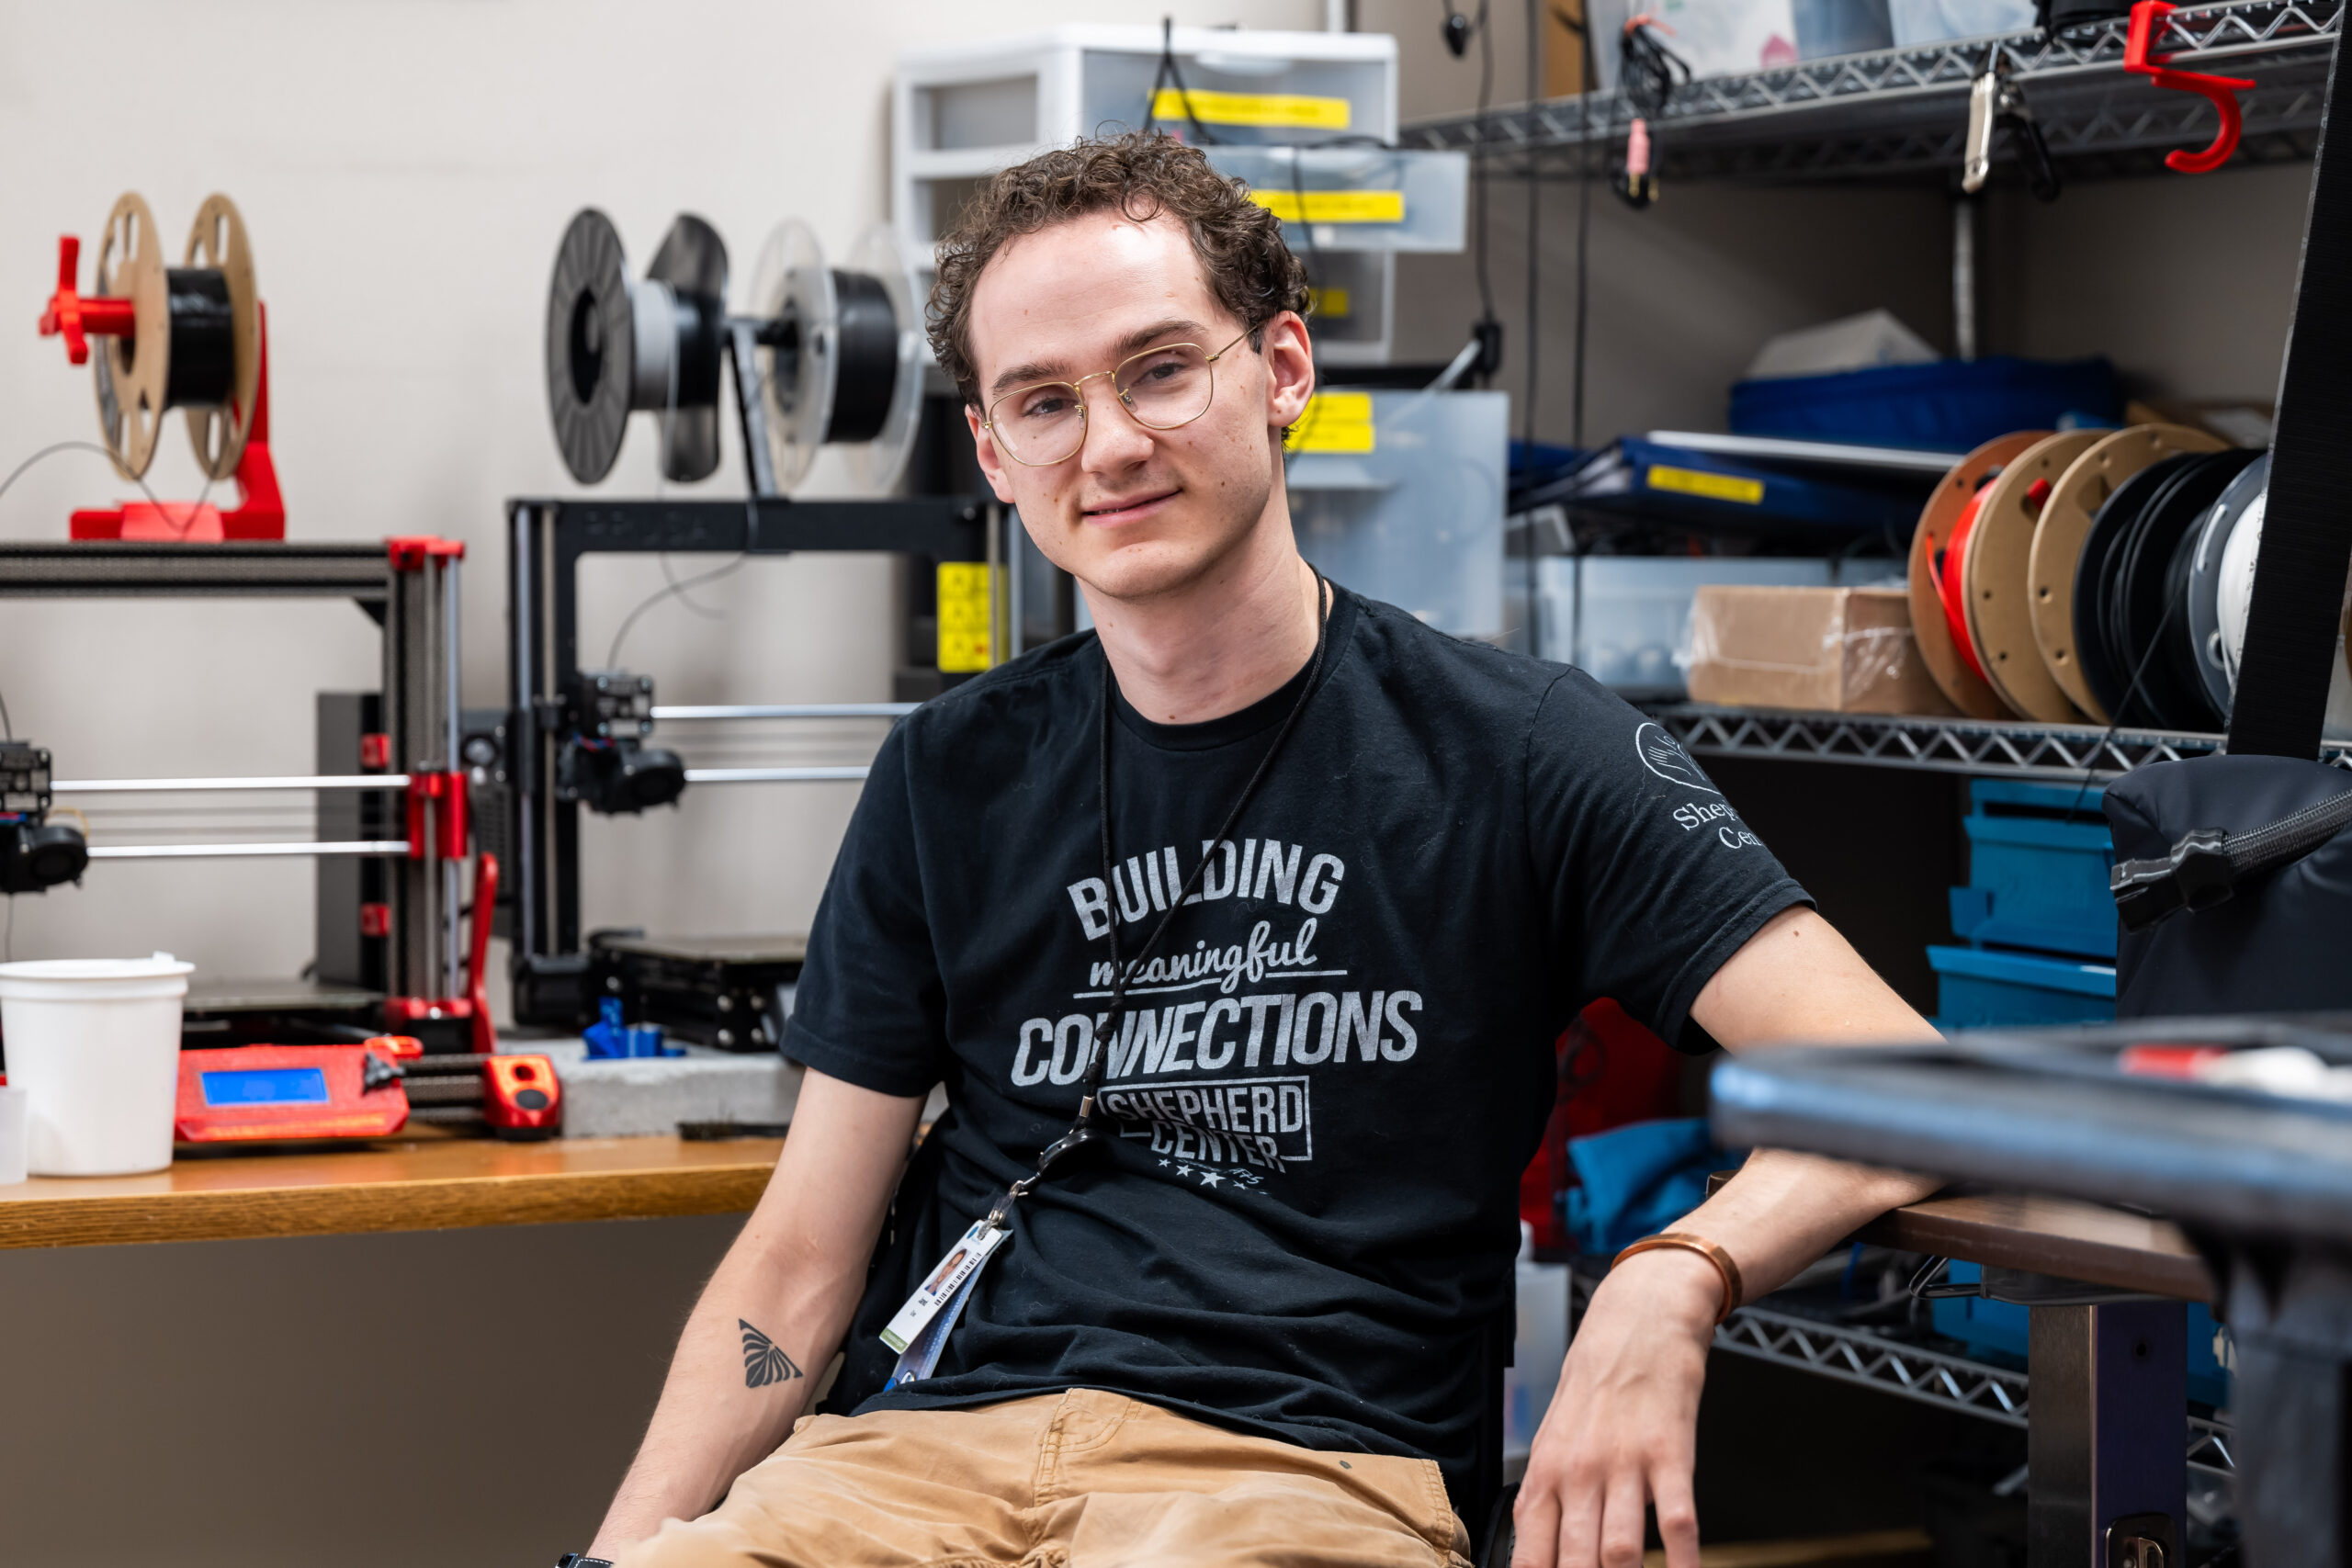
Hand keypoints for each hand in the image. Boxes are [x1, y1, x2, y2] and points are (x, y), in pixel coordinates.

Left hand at [1510, 1248, 1720, 1567]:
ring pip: (1620, 1550)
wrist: (1640, 1319)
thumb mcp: (1555, 1439)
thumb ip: (1548, 1499)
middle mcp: (1579, 1472)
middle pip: (1576, 1562)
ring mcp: (1624, 1463)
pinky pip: (1677, 1521)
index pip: (1531, 1555)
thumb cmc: (1596, 1383)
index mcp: (1545, 1473)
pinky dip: (1683, 1561)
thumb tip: (1539, 1557)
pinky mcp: (1670, 1452)